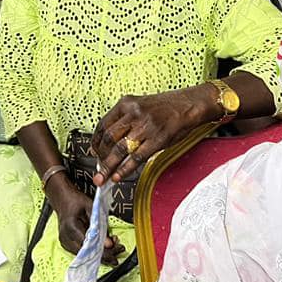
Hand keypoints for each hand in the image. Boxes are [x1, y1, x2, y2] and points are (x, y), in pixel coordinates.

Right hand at [51, 178, 123, 264]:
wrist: (62, 199)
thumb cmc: (76, 201)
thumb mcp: (91, 207)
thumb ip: (100, 225)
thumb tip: (110, 243)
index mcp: (71, 227)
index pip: (90, 245)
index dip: (105, 250)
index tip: (118, 248)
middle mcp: (66, 238)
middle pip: (88, 254)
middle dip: (106, 253)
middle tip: (119, 248)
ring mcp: (65, 243)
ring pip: (86, 256)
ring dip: (100, 253)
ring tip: (113, 247)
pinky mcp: (66, 245)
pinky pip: (82, 253)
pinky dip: (93, 251)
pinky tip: (102, 246)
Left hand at [91, 87, 214, 184]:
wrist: (188, 104)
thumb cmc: (165, 106)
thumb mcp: (140, 105)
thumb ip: (126, 119)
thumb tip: (111, 141)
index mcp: (126, 103)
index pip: (103, 125)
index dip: (96, 142)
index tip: (93, 153)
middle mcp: (133, 113)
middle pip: (109, 139)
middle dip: (100, 157)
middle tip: (96, 170)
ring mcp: (145, 127)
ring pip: (120, 149)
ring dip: (108, 166)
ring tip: (102, 178)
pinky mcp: (157, 140)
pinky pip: (136, 157)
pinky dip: (125, 169)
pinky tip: (119, 176)